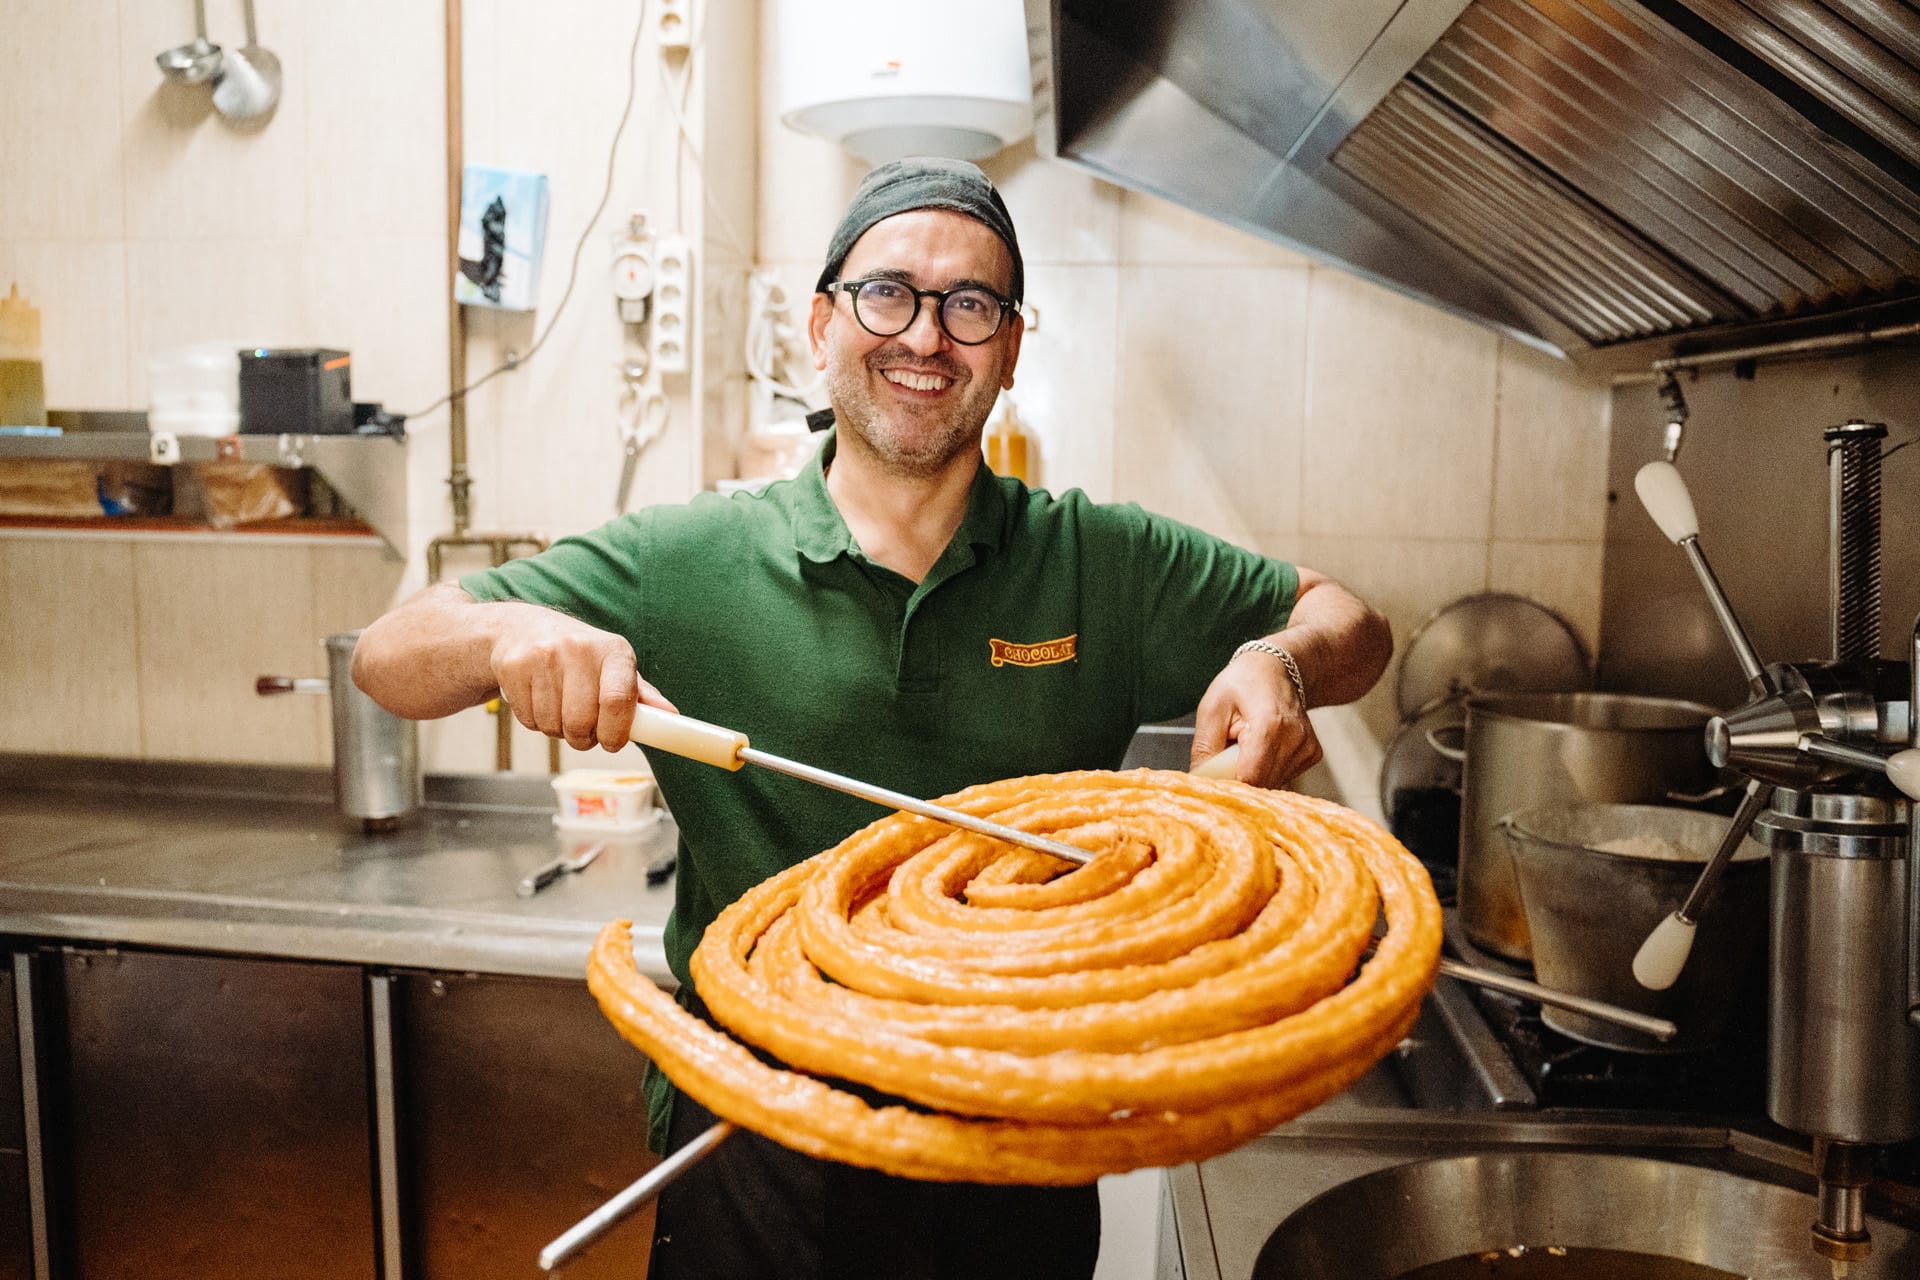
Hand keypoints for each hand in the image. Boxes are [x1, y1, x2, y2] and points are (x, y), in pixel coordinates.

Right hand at [487, 605, 674, 751]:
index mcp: (613, 650)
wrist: (523, 630)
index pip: (617, 700)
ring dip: (558, 731)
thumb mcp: (613, 667)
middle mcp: (579, 648)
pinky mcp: (514, 666)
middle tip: (583, 730)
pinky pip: (528, 720)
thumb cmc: (579, 658)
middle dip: (583, 737)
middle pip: (581, 721)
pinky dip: (535, 722)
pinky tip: (538, 700)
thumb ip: (640, 694)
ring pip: (553, 725)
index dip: (615, 733)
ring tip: (559, 710)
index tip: (612, 743)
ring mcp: (543, 655)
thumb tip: (670, 715)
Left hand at [1189, 648, 1321, 787]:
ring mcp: (1307, 748)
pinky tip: (1262, 746)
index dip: (1228, 784)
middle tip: (1226, 754)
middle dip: (1238, 777)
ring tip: (1245, 745)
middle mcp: (1295, 740)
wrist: (1276, 669)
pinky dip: (1266, 769)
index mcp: (1270, 725)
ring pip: (1271, 784)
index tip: (1213, 778)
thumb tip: (1200, 784)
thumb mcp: (1212, 709)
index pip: (1249, 778)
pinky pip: (1283, 777)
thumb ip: (1204, 750)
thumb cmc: (1241, 684)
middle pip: (1260, 785)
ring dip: (1252, 772)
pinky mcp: (1312, 754)